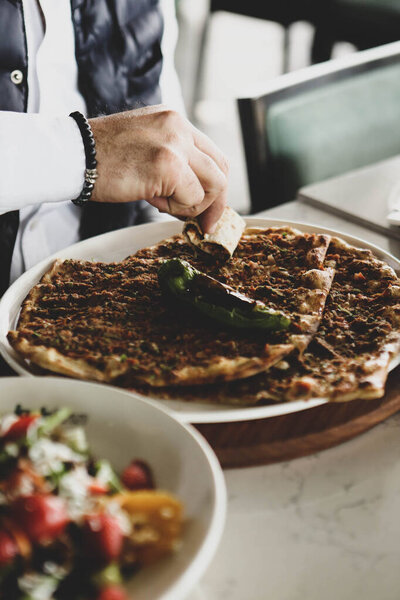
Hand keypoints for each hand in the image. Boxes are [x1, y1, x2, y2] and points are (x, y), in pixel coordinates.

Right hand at [89, 105, 228, 232]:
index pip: (213, 155)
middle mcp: (179, 126)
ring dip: (193, 205)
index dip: (215, 187)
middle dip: (215, 202)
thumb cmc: (101, 157)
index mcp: (174, 121)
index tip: (206, 209)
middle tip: (202, 224)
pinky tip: (153, 201)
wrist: (73, 155)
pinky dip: (178, 208)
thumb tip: (195, 194)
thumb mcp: (145, 147)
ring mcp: (175, 144)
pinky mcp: (169, 164)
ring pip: (214, 184)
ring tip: (163, 203)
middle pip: (221, 169)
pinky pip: (192, 197)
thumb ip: (173, 161)